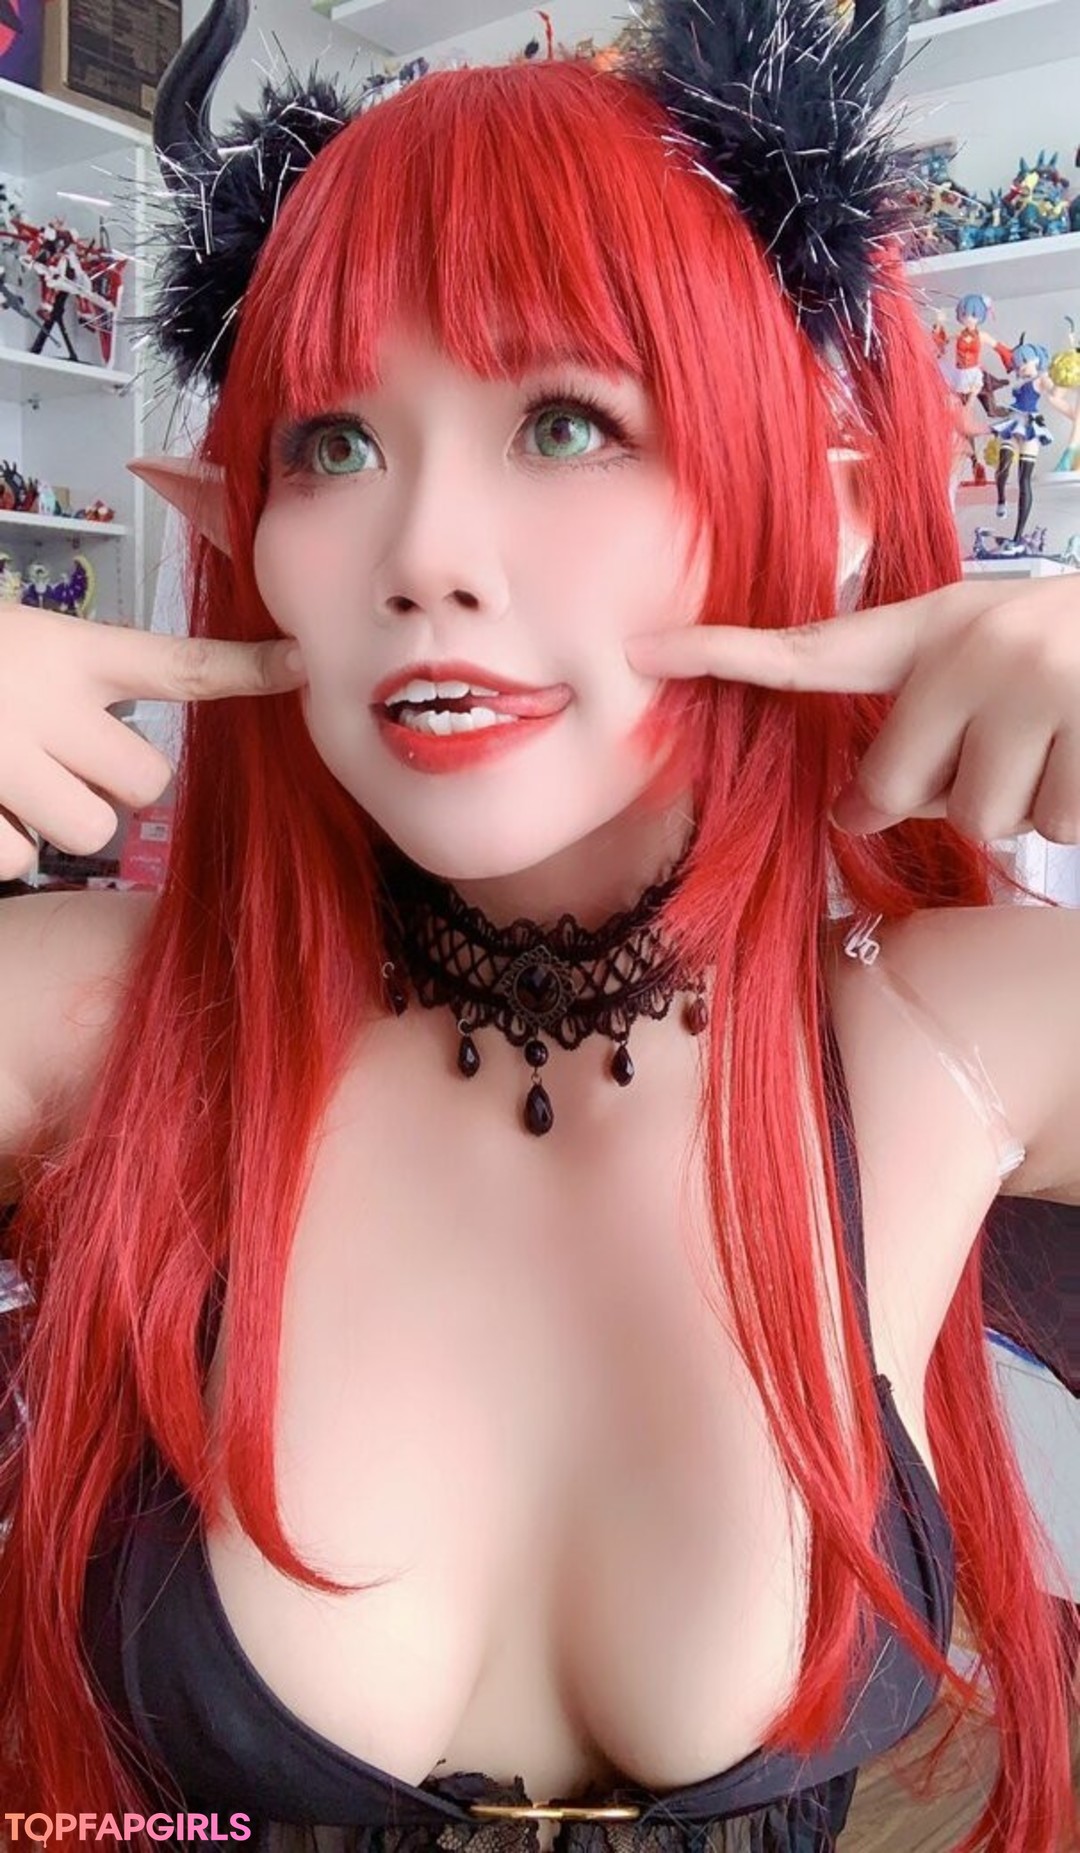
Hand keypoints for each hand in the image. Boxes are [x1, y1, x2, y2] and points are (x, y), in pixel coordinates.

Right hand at [0, 606, 305, 878]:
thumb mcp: (18, 638)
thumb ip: (80, 673)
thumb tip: (132, 728)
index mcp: (65, 653)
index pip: (177, 667)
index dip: (246, 672)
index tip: (299, 665)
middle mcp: (48, 707)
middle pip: (150, 780)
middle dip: (118, 781)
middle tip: (62, 757)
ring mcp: (7, 764)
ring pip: (94, 830)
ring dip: (61, 817)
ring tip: (15, 780)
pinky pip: (20, 860)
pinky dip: (3, 842)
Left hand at [626, 576, 1079, 842]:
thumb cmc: (1077, 664)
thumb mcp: (993, 667)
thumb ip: (918, 727)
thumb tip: (851, 812)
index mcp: (939, 624)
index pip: (813, 648)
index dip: (724, 653)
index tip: (641, 651)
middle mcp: (976, 643)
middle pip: (896, 788)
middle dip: (942, 797)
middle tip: (1006, 750)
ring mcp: (1038, 683)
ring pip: (981, 821)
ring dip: (1025, 809)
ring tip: (1065, 748)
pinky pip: (1055, 828)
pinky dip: (1079, 816)